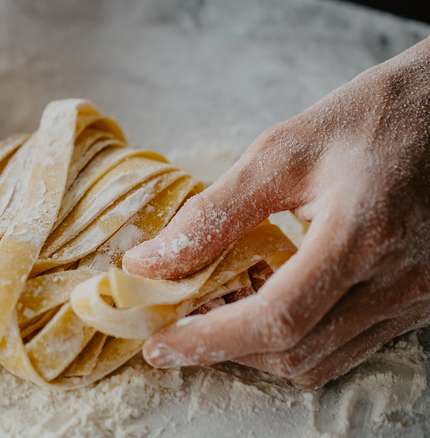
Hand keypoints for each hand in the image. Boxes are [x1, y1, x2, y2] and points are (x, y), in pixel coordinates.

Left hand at [123, 38, 429, 388]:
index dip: (209, 340)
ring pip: (319, 361)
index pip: (276, 318)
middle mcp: (399, 281)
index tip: (159, 346)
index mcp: (362, 235)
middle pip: (295, 353)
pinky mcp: (419, 303)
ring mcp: (416, 299)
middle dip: (225, 349)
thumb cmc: (370, 119)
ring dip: (257, 348)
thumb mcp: (281, 153)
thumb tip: (148, 263)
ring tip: (218, 309)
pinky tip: (265, 302)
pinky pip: (346, 347)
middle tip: (178, 324)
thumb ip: (212, 214)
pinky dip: (295, 339)